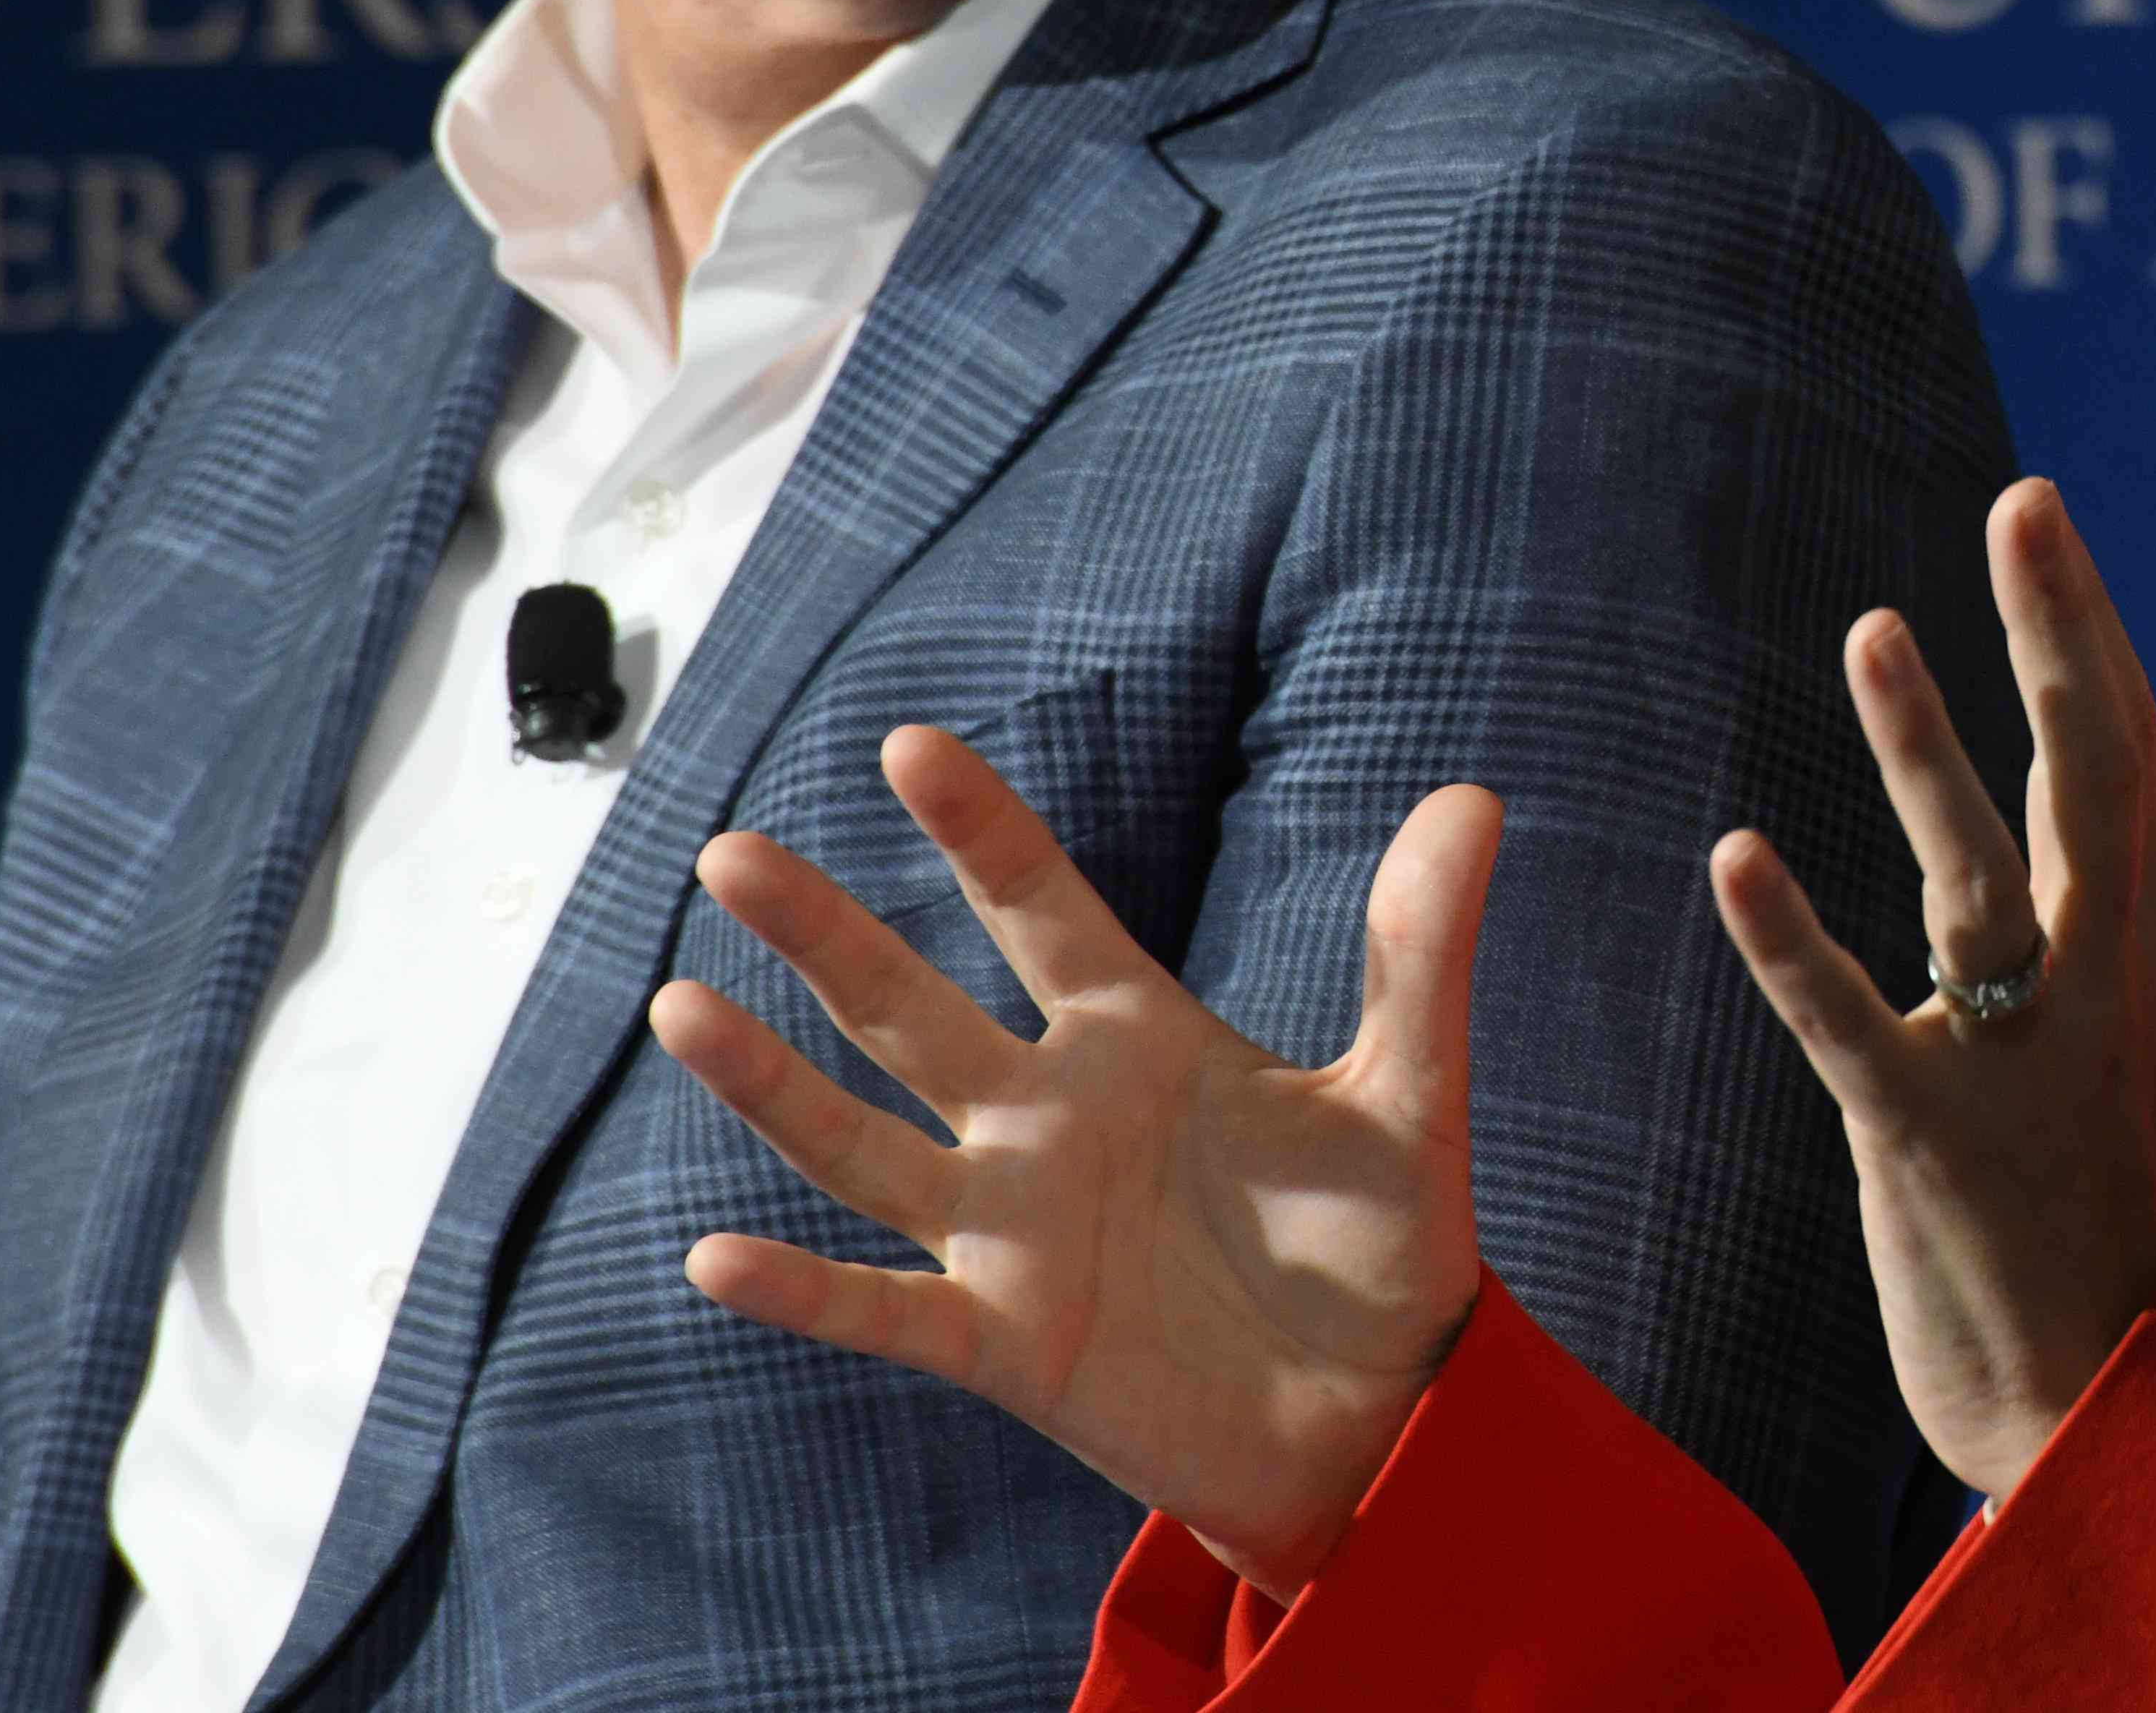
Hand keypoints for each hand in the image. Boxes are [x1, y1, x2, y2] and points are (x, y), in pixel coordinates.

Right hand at [646, 724, 1494, 1598]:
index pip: (1042, 910)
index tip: (907, 743)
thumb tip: (1476, 797)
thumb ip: (1420, 952)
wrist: (1379, 1412)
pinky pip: (881, 1310)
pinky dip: (801, 1290)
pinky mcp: (1005, 1343)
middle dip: (826, 933)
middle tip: (729, 847)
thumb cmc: (1383, 1246)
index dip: (980, 830)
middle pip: (913, 1008)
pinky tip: (711, 1255)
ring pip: (863, 1143)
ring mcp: (1014, 1230)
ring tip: (679, 1001)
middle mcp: (1051, 1120)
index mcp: (1139, 1040)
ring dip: (771, 1084)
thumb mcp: (1409, 1093)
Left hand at [1713, 477, 2155, 1501]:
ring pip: (1977, 879)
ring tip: (1869, 627)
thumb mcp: (2149, 1043)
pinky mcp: (1930, 1141)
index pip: (2126, 758)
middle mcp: (2097, 990)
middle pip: (2090, 779)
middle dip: (2055, 637)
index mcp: (2135, 957)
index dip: (2085, 632)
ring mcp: (2021, 1064)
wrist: (2099, 1413)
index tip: (2043, 519)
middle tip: (2024, 504)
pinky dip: (1792, 940)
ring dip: (1924, 751)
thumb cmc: (2112, 1212)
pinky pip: (1852, 1024)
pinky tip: (1734, 858)